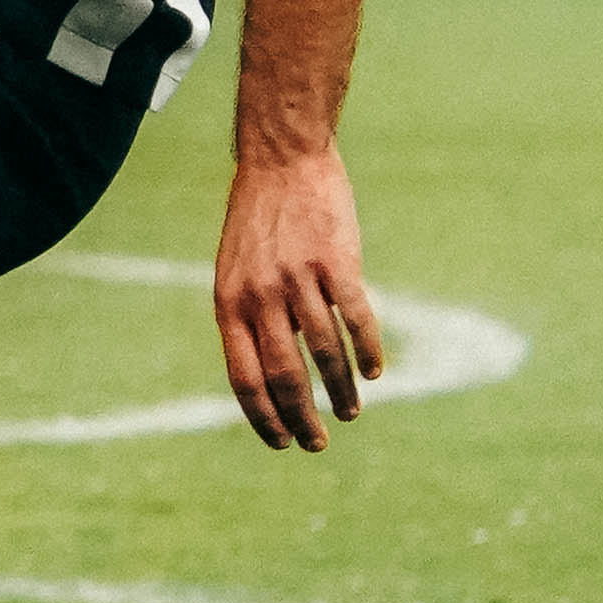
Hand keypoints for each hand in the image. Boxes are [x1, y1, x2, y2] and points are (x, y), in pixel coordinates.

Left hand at [210, 144, 384, 451]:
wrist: (281, 160)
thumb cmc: (258, 221)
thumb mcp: (234, 272)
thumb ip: (249, 318)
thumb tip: (272, 371)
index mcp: (228, 304)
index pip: (244, 378)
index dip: (263, 417)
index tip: (281, 442)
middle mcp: (260, 297)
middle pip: (284, 376)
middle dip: (302, 418)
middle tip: (318, 442)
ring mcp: (298, 280)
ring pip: (324, 353)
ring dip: (341, 390)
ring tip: (350, 412)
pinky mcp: (337, 262)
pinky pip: (356, 319)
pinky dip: (368, 351)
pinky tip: (374, 373)